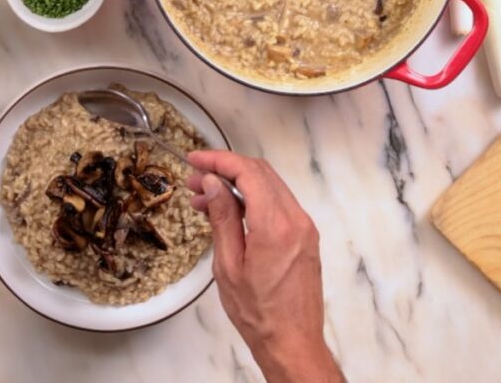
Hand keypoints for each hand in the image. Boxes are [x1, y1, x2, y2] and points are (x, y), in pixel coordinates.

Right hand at [187, 151, 342, 382]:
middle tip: (194, 180)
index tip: (194, 159)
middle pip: (261, 173)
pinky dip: (253, 199)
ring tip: (204, 200)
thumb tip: (212, 183)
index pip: (248, 172)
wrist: (292, 341)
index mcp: (275, 226)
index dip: (218, 160)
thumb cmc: (258, 312)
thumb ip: (222, 218)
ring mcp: (305, 227)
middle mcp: (296, 220)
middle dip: (226, 169)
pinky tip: (229, 212)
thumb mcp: (228, 265)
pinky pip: (278, 203)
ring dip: (238, 184)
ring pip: (270, 186)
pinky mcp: (306, 236)